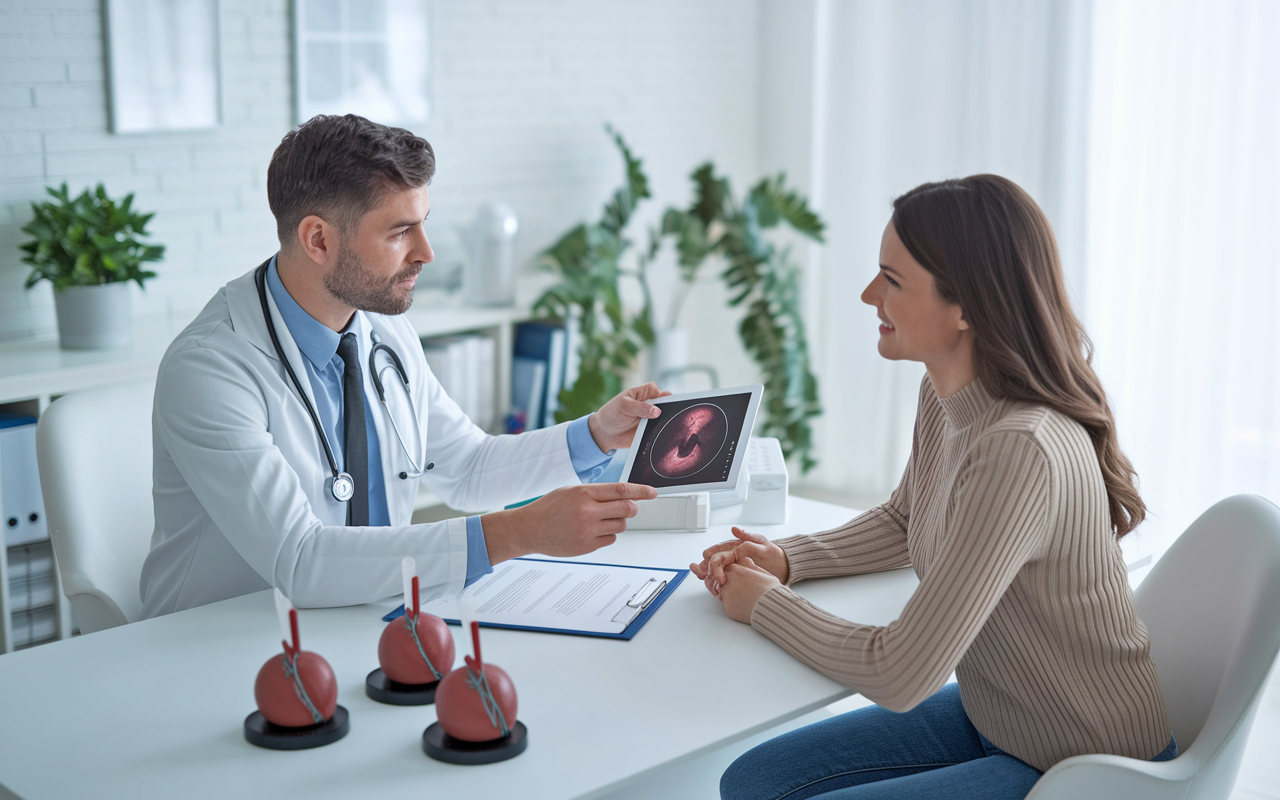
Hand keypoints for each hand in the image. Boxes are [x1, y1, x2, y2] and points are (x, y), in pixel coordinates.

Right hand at [481, 482, 656, 562]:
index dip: (641, 491)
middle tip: (631, 508)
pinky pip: (610, 539)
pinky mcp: (586, 546)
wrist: (529, 528)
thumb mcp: (571, 491)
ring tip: (602, 520)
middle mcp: (587, 511)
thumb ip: (596, 493)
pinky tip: (592, 531)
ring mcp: (587, 530)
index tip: (652, 493)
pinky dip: (607, 534)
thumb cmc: (549, 508)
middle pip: (627, 509)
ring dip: (618, 522)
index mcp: (583, 493)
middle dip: (633, 508)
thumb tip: (624, 496)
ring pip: (621, 526)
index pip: (621, 490)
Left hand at [588, 382, 671, 451]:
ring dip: (665, 422)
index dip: (660, 397)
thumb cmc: (612, 413)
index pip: (658, 391)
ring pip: (666, 418)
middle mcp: (651, 404)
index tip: (660, 405)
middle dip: (668, 408)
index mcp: (644, 393)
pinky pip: (661, 432)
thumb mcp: (623, 406)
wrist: (605, 434)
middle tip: (662, 415)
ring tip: (656, 426)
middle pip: (666, 404)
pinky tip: (658, 435)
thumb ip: (640, 407)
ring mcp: (652, 418)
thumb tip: (658, 411)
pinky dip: (661, 433)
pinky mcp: (652, 431)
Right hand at [689, 527, 788, 596]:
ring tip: (706, 583)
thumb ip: (748, 539)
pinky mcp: (736, 577)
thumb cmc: (773, 554)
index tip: (711, 565)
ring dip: (709, 577)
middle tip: (704, 575)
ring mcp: (733, 568)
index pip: (718, 551)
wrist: (782, 566)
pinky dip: (717, 585)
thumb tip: (734, 530)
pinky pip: (723, 580)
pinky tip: (715, 590)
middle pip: (713, 562)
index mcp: (735, 547)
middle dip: (706, 568)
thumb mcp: (763, 544)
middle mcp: (731, 557)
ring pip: (715, 571)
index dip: (712, 558)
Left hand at [717, 556, 780, 622]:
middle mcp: (726, 582)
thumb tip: (744, 560)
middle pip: (724, 580)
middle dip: (733, 583)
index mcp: (734, 570)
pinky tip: (746, 604)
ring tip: (747, 596)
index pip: (729, 569)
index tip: (745, 578)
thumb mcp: (762, 572)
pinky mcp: (727, 608)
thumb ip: (750, 565)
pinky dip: (734, 604)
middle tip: (746, 588)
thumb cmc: (769, 589)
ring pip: (724, 592)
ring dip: (732, 594)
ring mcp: (726, 596)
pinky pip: (728, 604)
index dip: (737, 573)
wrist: (771, 608)